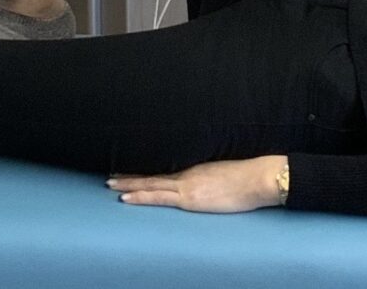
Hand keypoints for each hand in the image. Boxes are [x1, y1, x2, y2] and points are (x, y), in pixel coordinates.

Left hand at [107, 155, 287, 213]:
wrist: (256, 179)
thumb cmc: (247, 176)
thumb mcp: (223, 170)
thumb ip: (210, 172)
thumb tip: (207, 177)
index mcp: (194, 167)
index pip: (164, 168)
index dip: (145, 168)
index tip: (130, 167)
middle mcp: (186, 173)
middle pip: (152, 173)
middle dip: (130, 175)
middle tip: (110, 175)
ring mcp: (185, 185)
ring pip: (149, 183)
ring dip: (128, 184)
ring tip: (110, 184)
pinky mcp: (188, 198)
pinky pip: (158, 197)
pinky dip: (140, 196)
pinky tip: (125, 198)